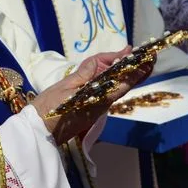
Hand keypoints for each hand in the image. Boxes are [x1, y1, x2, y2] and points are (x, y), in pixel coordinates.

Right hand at [33, 46, 153, 142]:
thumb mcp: (65, 88)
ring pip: (117, 86)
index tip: (148, 56)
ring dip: (126, 72)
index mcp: (100, 98)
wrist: (39, 132)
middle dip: (138, 69)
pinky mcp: (91, 107)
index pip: (125, 82)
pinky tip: (112, 70)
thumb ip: (84, 74)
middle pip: (126, 84)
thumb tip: (100, 63)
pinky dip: (112, 78)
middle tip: (149, 55)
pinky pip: (106, 90)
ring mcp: (97, 105)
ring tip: (130, 56)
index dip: (139, 69)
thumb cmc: (49, 110)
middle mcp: (103, 102)